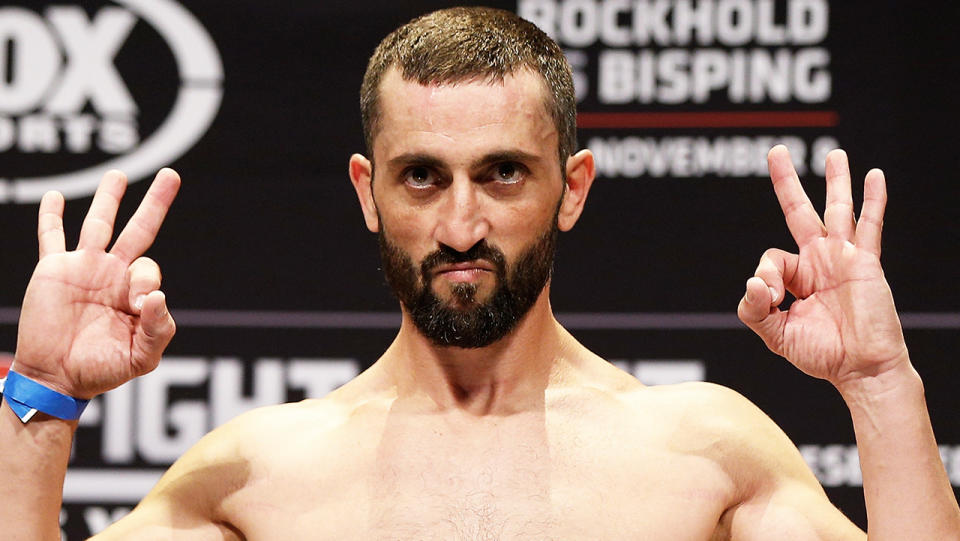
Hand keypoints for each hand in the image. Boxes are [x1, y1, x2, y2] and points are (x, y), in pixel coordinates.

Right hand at [12, 170, 179, 398]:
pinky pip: (52, 238)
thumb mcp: (141, 358)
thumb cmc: (101, 371)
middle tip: (171, 175)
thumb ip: (158, 330)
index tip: (137, 306)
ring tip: (119, 174)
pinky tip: (55, 197)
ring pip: (99, 223)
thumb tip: (157, 297)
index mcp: (136, 292)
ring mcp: (84, 269)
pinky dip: (51, 217)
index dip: (146, 282)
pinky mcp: (54, 271)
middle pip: (139, 229)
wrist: (56, 379)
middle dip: (156, 203)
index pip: (149, 270)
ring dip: (108, 197)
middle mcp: (113, 274)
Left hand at [738, 145, 909, 390]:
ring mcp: (842, 259)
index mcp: (795, 277)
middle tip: (776, 151)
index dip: (766, 274)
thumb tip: (754, 281)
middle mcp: (817, 262)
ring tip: (835, 154)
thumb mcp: (776, 335)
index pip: (771, 260)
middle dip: (786, 182)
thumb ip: (755, 310)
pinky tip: (874, 176)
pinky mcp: (866, 263)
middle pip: (799, 212)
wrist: (862, 369)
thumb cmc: (821, 354)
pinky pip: (870, 226)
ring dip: (836, 181)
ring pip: (837, 210)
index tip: (772, 295)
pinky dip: (873, 201)